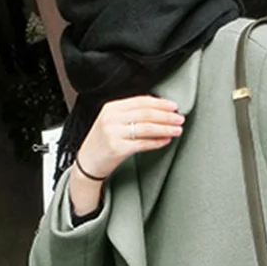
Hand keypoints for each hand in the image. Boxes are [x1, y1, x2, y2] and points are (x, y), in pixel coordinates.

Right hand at [69, 96, 184, 215]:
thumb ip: (128, 114)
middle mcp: (112, 118)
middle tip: (180, 118)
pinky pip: (143, 144)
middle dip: (166, 116)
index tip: (173, 106)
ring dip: (165, 128)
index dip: (160, 103)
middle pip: (146, 113)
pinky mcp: (118, 149)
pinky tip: (166, 140)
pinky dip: (157, 142)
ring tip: (177, 130)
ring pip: (147, 128)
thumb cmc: (101, 144)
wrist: (86, 164)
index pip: (141, 101)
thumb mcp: (110, 122)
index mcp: (111, 108)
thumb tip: (156, 110)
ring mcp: (114, 133)